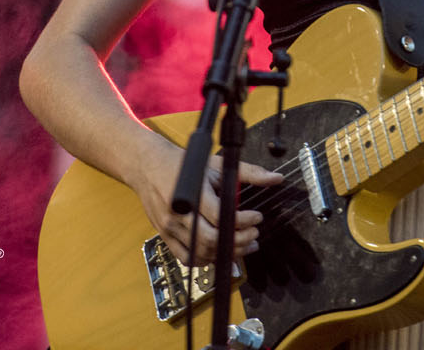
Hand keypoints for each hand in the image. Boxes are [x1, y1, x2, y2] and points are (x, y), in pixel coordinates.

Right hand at [131, 130, 284, 264]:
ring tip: (244, 244)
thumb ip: (249, 173)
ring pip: (201, 253)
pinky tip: (220, 251)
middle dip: (239, 241)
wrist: (147, 165)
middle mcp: (179, 213)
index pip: (221, 217)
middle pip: (211, 240)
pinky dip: (206, 259)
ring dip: (227, 253)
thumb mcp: (217, 164)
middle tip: (254, 234)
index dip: (244, 222)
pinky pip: (187, 258)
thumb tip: (275, 179)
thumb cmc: (182, 163)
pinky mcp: (165, 236)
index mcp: (193, 193)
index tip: (256, 218)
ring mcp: (170, 227)